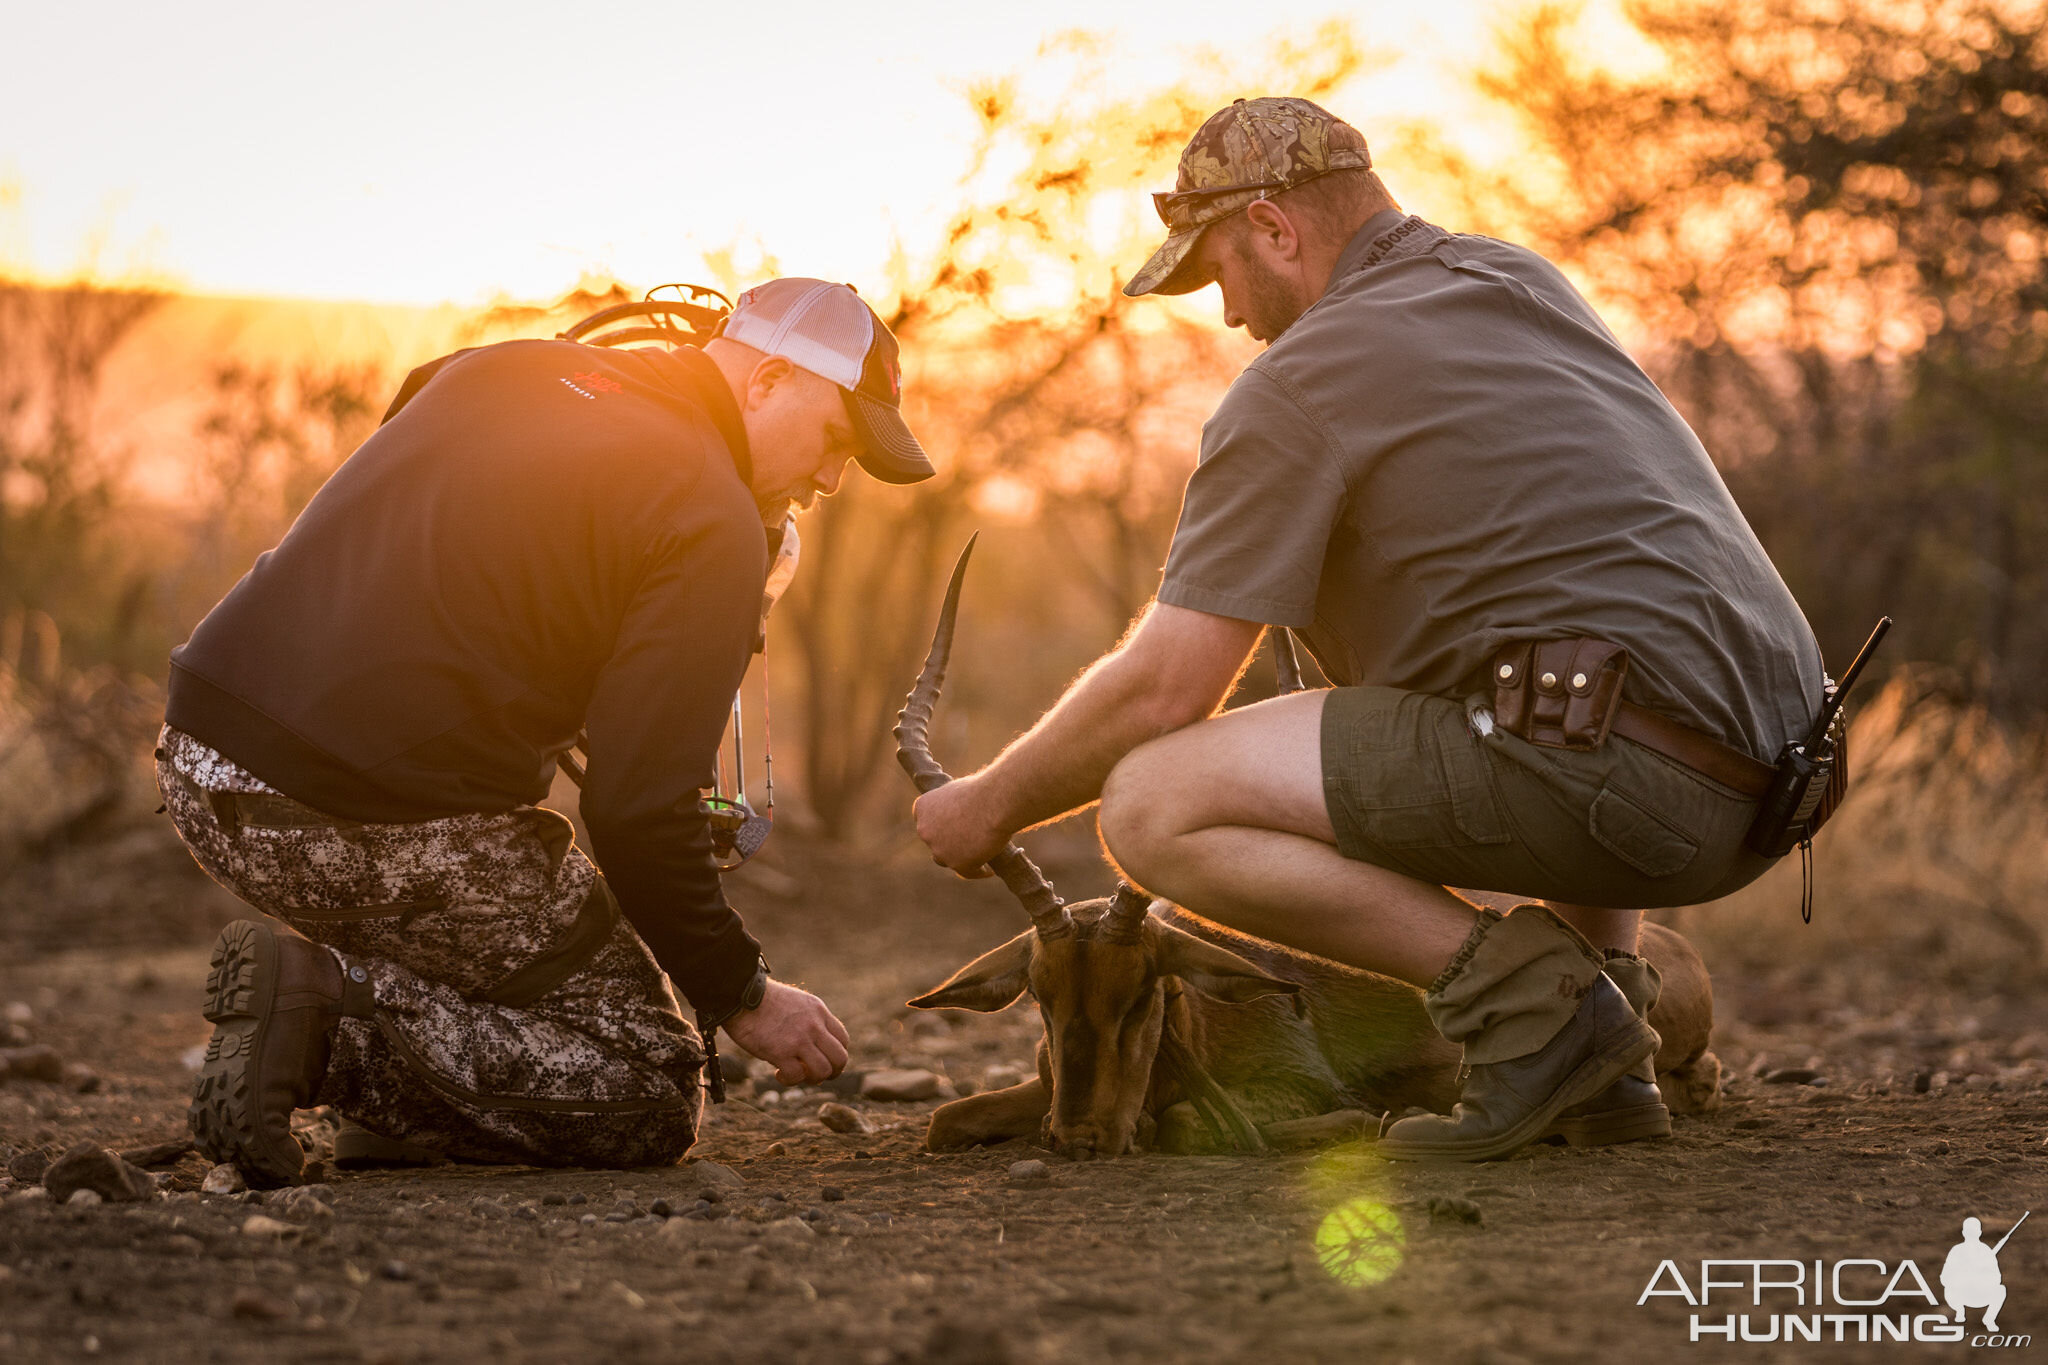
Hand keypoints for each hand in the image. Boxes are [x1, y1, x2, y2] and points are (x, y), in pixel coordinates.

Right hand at [720, 980, 849, 1084]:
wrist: (740, 995)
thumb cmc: (761, 999)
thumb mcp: (796, 1002)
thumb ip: (808, 1021)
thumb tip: (811, 1047)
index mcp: (818, 1011)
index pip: (843, 1039)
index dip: (836, 1055)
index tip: (824, 1061)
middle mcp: (814, 1026)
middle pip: (840, 1058)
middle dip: (832, 1072)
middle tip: (815, 1076)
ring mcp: (799, 1039)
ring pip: (823, 1070)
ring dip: (812, 1079)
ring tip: (797, 1074)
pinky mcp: (781, 1052)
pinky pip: (796, 1076)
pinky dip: (789, 1080)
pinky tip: (779, 1073)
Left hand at [913, 776, 1010, 876]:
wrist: (995, 802)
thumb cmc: (983, 790)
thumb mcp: (960, 791)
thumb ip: (953, 805)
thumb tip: (960, 814)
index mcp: (923, 807)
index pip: (927, 823)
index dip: (940, 828)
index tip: (953, 830)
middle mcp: (925, 830)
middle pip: (936, 842)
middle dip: (948, 844)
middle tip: (968, 845)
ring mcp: (939, 849)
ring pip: (948, 859)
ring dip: (960, 859)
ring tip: (979, 858)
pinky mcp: (957, 864)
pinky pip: (969, 871)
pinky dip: (979, 871)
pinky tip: (990, 870)